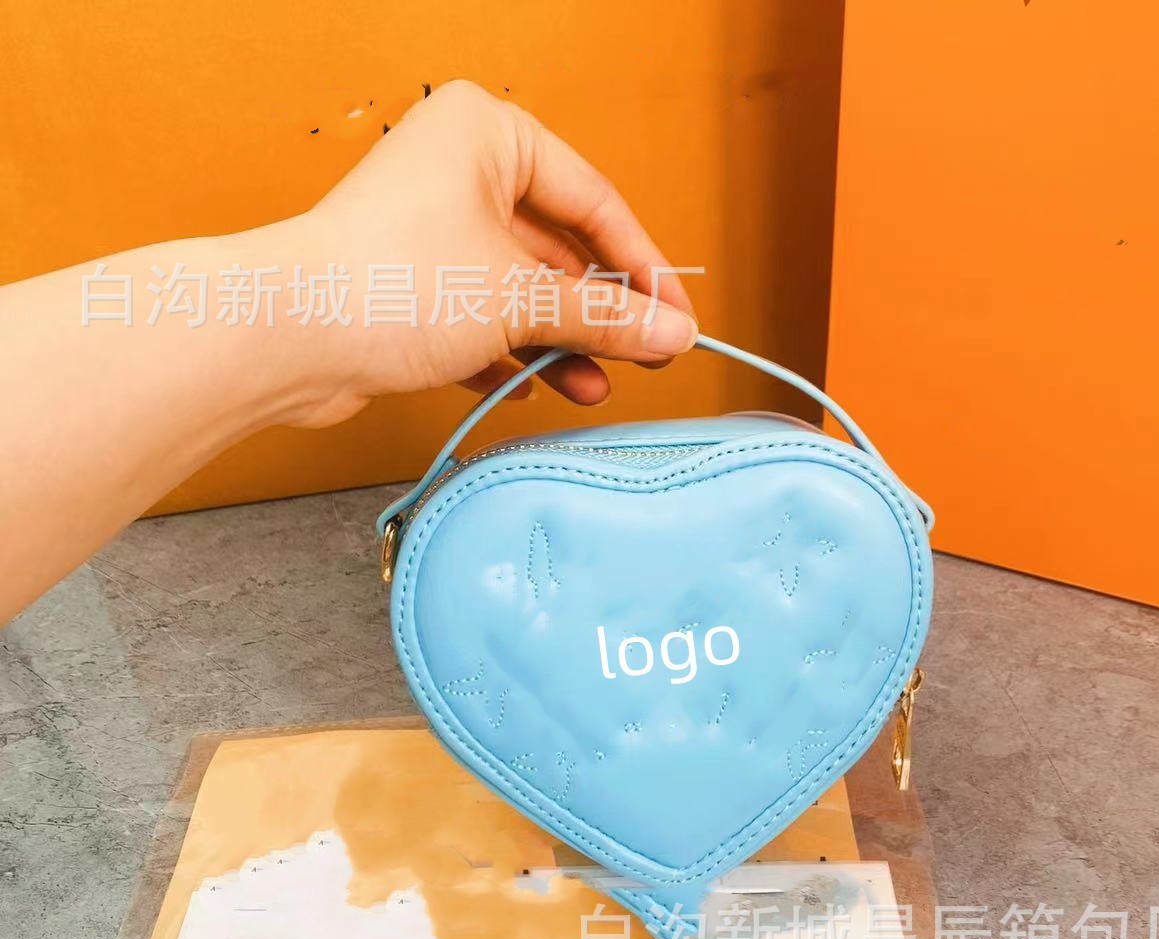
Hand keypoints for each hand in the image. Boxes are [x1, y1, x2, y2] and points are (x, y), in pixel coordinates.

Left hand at [284, 79, 698, 426]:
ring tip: (593, 388)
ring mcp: (430, 230)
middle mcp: (459, 171)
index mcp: (489, 134)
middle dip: (598, 314)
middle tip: (645, 358)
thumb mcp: (522, 299)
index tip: (676, 318)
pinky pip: (479, 317)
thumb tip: (671, 333)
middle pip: (558, 248)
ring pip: (519, 289)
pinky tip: (534, 388)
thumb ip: (604, 317)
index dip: (643, 267)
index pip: (593, 201)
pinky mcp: (408, 286)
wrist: (286, 336)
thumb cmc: (394, 284)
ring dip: (558, 343)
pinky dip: (508, 353)